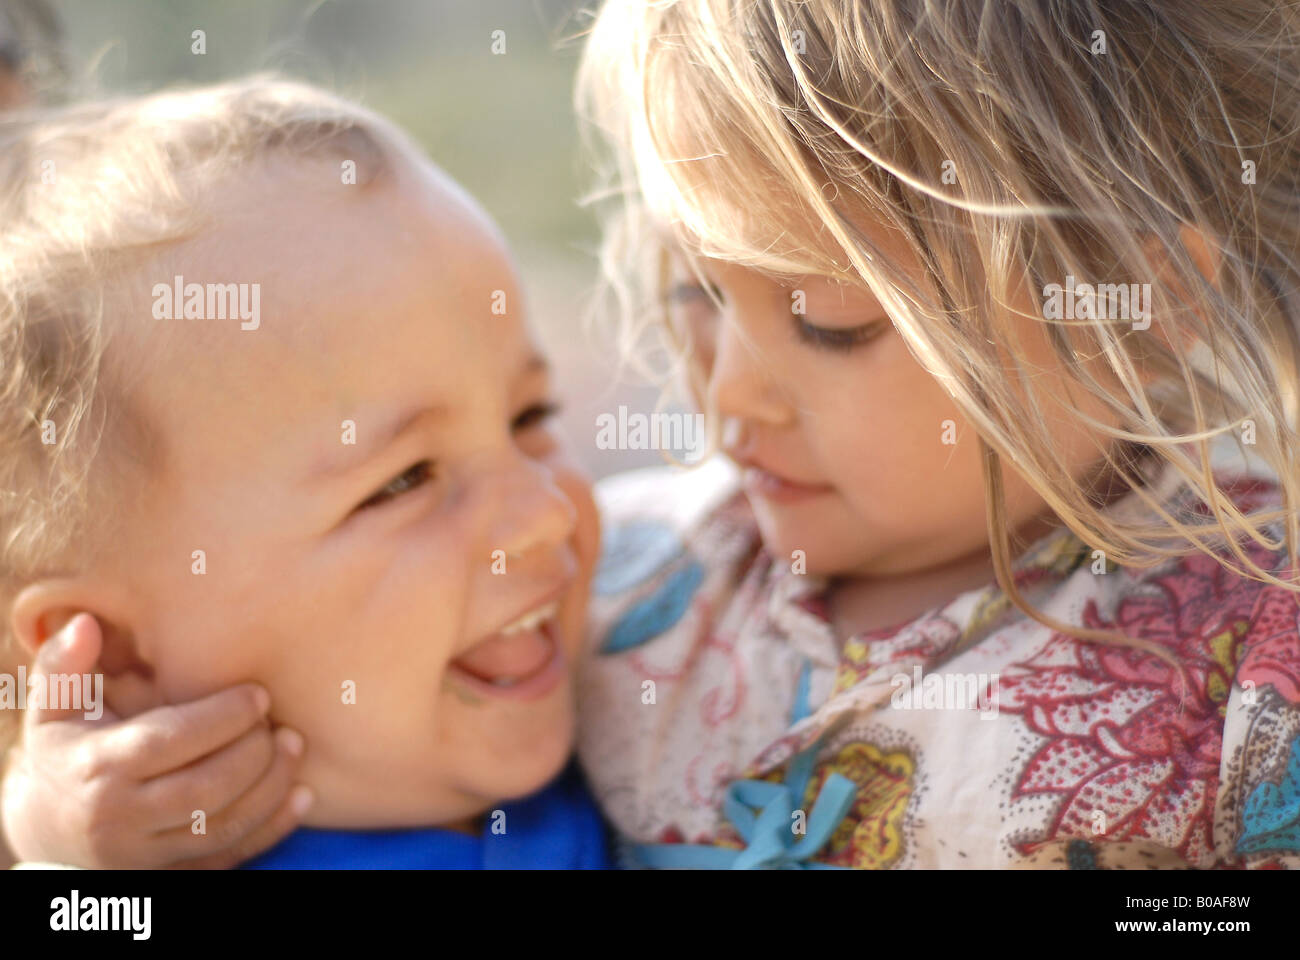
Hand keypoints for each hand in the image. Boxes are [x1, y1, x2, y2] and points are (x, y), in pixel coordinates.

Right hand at [1, 614, 311, 867]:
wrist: (48, 828)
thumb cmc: (64, 753)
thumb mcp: (53, 710)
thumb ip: (65, 666)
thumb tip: (83, 623)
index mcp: (98, 768)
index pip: (169, 742)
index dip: (221, 718)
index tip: (259, 695)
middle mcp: (119, 819)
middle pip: (203, 788)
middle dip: (253, 753)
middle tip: (282, 725)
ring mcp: (146, 854)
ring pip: (222, 827)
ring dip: (270, 788)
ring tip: (295, 748)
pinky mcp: (170, 875)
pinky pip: (230, 857)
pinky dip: (271, 828)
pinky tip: (302, 797)